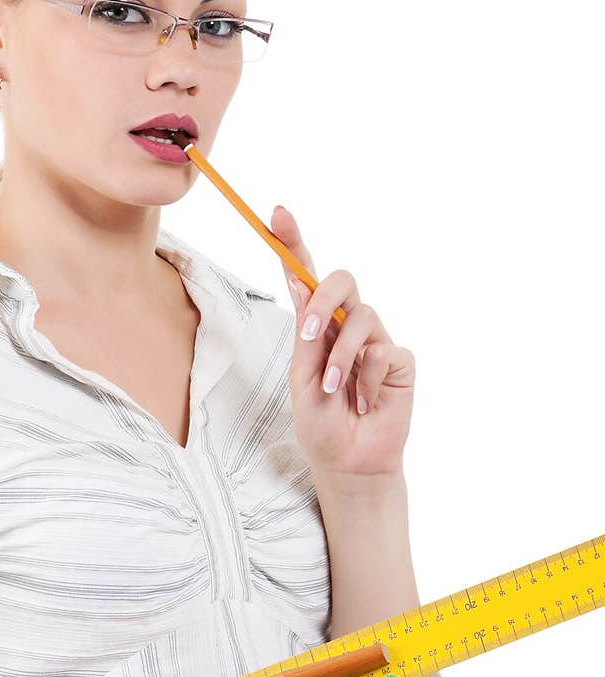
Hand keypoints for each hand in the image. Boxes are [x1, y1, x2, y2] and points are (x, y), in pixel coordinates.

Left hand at [271, 203, 415, 485]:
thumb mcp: (301, 379)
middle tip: (310, 331)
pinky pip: (382, 351)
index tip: (276, 214)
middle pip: (342, 281)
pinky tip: (363, 402)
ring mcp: (376, 340)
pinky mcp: (399, 360)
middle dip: (324, 298)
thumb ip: (306, 335)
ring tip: (333, 390)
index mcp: (317, 326)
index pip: (305, 277)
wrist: (349, 462)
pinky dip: (364, 379)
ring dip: (341, 357)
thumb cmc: (322, 424)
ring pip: (363, 317)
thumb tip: (299, 287)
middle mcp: (348, 325)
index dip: (293, 244)